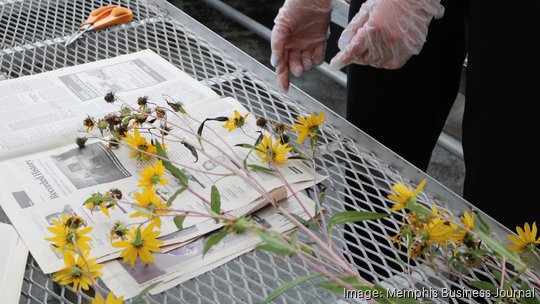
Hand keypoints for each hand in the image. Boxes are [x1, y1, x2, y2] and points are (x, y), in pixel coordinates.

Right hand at [271, 0, 331, 90]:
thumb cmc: (293, 9)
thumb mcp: (280, 27)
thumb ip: (277, 46)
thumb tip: (275, 62)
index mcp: (283, 44)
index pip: (282, 65)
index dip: (282, 78)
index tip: (284, 88)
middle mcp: (295, 46)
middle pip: (294, 66)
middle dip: (296, 68)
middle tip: (298, 66)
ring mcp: (307, 45)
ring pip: (307, 64)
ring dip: (307, 64)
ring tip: (306, 57)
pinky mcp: (319, 42)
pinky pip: (318, 57)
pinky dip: (317, 59)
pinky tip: (315, 54)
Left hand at [329, 0, 443, 69]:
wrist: (417, 0)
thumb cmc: (394, 0)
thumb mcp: (368, 9)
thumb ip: (354, 28)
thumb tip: (344, 43)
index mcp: (374, 29)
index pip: (353, 51)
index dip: (342, 59)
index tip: (336, 64)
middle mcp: (386, 42)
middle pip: (363, 59)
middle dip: (358, 53)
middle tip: (363, 40)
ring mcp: (398, 49)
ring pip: (375, 62)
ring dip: (371, 55)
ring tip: (378, 38)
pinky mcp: (407, 52)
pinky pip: (389, 63)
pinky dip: (384, 57)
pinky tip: (386, 44)